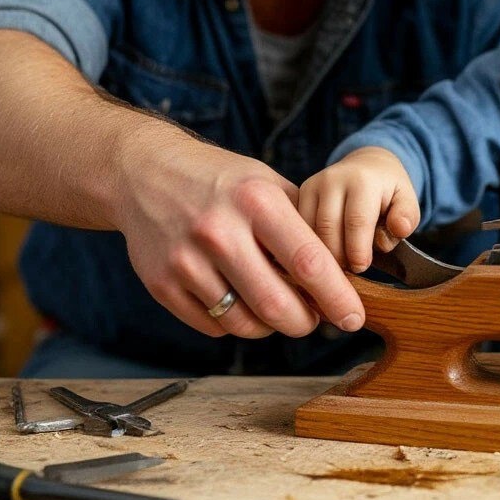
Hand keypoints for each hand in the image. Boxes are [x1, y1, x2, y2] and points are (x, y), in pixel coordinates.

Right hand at [117, 130, 364, 340]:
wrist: (146, 173)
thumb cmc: (220, 181)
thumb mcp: (267, 183)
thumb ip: (302, 224)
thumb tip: (340, 273)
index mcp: (256, 201)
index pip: (308, 261)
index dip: (336, 296)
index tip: (353, 316)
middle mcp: (219, 231)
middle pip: (276, 304)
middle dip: (305, 322)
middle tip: (315, 320)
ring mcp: (186, 260)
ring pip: (244, 323)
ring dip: (271, 327)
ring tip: (278, 309)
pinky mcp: (162, 283)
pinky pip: (213, 326)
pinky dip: (235, 324)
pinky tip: (241, 303)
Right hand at [297, 147, 419, 271]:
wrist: (367, 166)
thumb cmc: (388, 191)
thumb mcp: (407, 201)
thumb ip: (406, 217)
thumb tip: (399, 228)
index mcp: (363, 180)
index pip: (357, 222)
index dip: (358, 251)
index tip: (361, 268)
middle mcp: (333, 179)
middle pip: (328, 229)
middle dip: (338, 257)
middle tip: (349, 270)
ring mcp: (313, 185)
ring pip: (309, 231)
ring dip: (323, 253)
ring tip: (339, 263)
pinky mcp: (299, 194)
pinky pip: (299, 228)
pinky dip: (310, 245)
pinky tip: (324, 254)